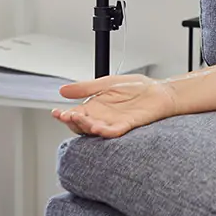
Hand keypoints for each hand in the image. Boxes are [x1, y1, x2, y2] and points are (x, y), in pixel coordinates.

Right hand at [52, 74, 177, 137]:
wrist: (159, 91)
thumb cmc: (136, 87)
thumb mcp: (105, 83)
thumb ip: (85, 87)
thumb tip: (62, 90)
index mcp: (95, 107)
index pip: (75, 115)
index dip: (64, 115)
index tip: (56, 112)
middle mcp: (102, 117)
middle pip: (82, 125)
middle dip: (73, 122)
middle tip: (67, 115)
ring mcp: (114, 123)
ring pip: (95, 130)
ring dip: (86, 127)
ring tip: (80, 120)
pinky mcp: (127, 125)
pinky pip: (114, 132)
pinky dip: (105, 131)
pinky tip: (98, 128)